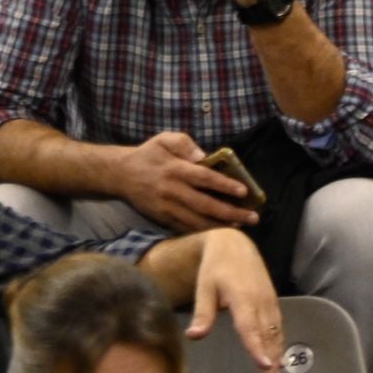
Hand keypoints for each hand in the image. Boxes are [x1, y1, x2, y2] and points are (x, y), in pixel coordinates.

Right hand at [118, 132, 259, 232]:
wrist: (120, 174)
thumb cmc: (148, 154)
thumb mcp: (164, 139)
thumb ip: (185, 143)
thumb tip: (204, 156)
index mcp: (175, 169)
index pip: (205, 178)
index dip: (225, 185)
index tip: (244, 191)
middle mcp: (172, 190)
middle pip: (206, 205)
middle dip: (231, 213)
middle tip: (252, 218)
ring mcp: (167, 207)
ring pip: (198, 221)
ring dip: (221, 226)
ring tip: (241, 228)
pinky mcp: (163, 218)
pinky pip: (186, 228)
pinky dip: (203, 232)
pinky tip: (218, 232)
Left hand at [188, 227, 282, 372]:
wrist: (234, 243)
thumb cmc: (215, 267)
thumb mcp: (204, 287)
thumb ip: (203, 313)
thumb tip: (193, 336)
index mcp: (241, 296)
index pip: (249, 326)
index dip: (256, 346)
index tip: (263, 364)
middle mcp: (259, 300)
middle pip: (265, 333)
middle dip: (270, 359)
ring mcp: (268, 299)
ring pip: (275, 331)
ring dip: (277, 353)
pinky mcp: (272, 299)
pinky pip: (278, 324)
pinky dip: (279, 341)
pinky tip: (278, 356)